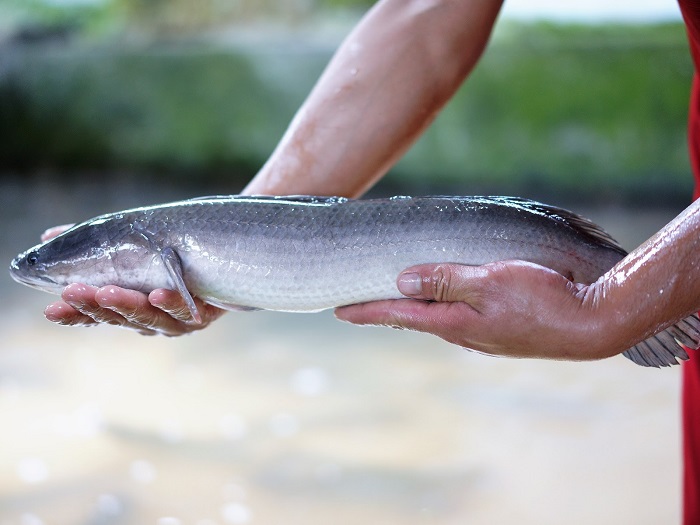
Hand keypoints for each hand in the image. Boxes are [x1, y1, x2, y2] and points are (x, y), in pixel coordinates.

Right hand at [40, 225, 224, 335]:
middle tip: (74, 292)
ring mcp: (175, 321)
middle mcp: (149, 320)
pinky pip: (185, 311)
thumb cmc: (172, 257)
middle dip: (95, 306)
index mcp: (127, 309)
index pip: (95, 316)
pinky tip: (157, 294)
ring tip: (108, 291)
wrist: (224, 259)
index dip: (73, 315)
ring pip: (148, 318)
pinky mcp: (201, 315)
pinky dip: (171, 303)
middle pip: (118, 318)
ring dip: (127, 305)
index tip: (51, 309)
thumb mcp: (133, 248)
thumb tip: (49, 234)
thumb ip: (97, 244)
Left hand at [336, 261, 617, 360]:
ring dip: (411, 306)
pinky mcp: (499, 328)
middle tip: (357, 301)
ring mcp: (481, 333)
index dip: (366, 310)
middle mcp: (462, 331)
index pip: (398, 315)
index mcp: (454, 321)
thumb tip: (402, 280)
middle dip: (383, 309)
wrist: (591, 325)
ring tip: (392, 295)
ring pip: (435, 316)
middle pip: (412, 318)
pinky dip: (439, 303)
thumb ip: (447, 279)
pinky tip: (442, 296)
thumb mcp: (491, 282)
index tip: (337, 310)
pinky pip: (458, 314)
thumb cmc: (544, 300)